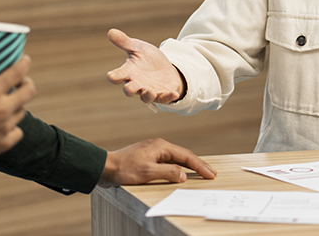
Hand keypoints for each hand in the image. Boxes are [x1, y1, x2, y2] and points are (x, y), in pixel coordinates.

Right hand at [0, 56, 36, 168]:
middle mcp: (2, 109)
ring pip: (22, 111)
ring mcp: (5, 127)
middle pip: (30, 91)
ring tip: (6, 105)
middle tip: (21, 83)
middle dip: (27, 83)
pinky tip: (3, 125)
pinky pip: (18, 131)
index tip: (25, 60)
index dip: (24, 63)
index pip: (17, 72)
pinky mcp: (4, 143)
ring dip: (16, 105)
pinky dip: (13, 127)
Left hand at [98, 138, 216, 186]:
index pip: (185, 155)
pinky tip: (181, 170)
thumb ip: (167, 172)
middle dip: (198, 164)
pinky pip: (169, 160)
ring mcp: (154, 150)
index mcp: (161, 146)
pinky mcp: (149, 156)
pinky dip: (179, 165)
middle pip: (183, 154)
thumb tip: (183, 174)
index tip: (210, 173)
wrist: (107, 166)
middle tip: (211, 173)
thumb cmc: (125, 169)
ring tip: (201, 172)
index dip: (199, 165)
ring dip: (189, 165)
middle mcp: (159, 145)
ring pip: (177, 157)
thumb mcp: (148, 172)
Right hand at [107, 28, 185, 103]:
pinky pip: (165, 98)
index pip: (118, 75)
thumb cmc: (148, 59)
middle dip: (129, 90)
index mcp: (129, 72)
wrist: (165, 69)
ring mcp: (150, 91)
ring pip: (146, 97)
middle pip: (129, 90)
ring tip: (151, 91)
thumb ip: (124, 42)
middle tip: (129, 88)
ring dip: (147, 95)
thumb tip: (110, 31)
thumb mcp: (138, 48)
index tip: (111, 76)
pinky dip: (169, 96)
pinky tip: (174, 93)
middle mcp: (137, 84)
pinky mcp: (163, 94)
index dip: (114, 76)